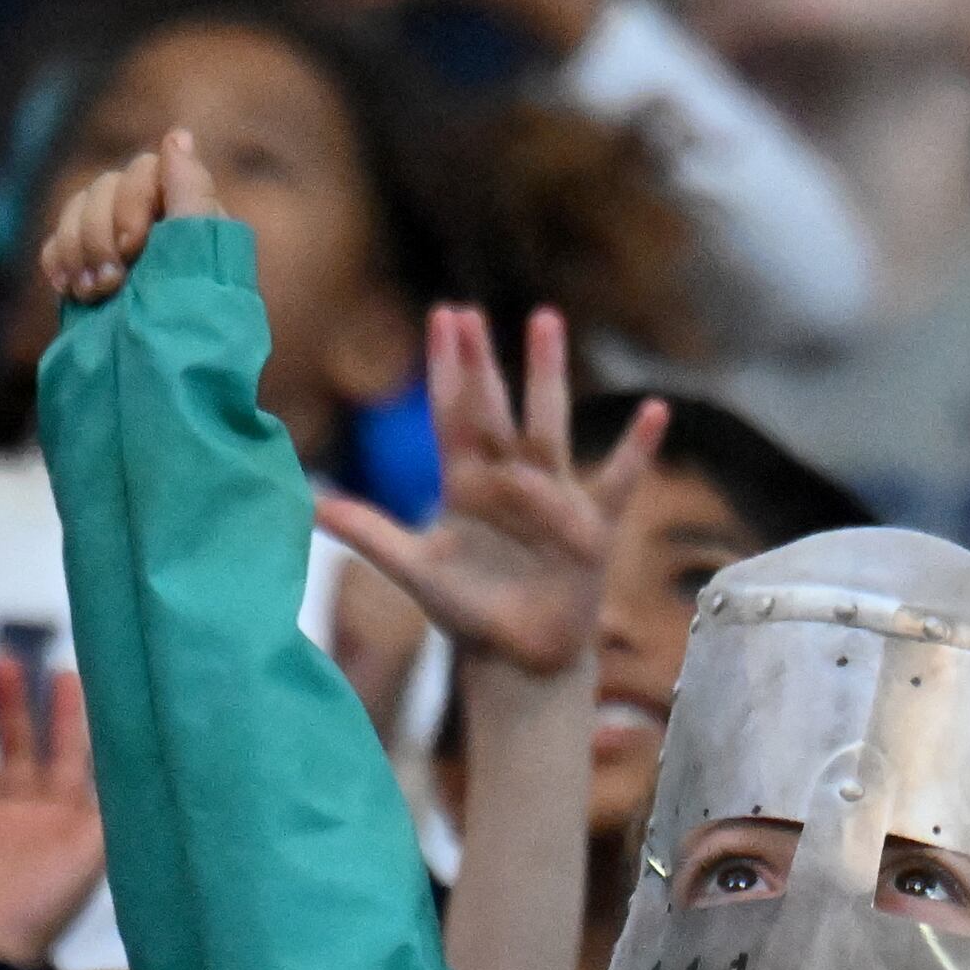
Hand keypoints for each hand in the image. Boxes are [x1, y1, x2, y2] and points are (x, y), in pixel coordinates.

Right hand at [0, 658, 104, 968]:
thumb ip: (118, 804)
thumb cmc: (42, 908)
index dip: (69, 714)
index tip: (66, 671)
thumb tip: (153, 754)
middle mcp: (16, 818)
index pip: (70, 755)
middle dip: (11, 707)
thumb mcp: (94, 853)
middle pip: (15, 748)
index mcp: (59, 820)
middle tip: (6, 662)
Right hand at [42, 128, 220, 304]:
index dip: (129, 203)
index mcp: (185, 213)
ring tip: (90, 293)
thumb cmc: (188, 318)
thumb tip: (178, 135)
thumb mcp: (196, 254)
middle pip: (103, 188)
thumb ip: (190, 192)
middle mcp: (152, 222)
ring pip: (76, 210)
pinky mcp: (87, 272)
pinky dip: (58, 261)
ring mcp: (116, 247)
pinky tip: (69, 290)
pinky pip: (56, 242)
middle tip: (110, 283)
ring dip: (76, 250)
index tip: (132, 248)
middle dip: (98, 236)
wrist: (161, 384)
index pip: (143, 171)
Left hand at [314, 307, 665, 676]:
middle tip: (471, 313)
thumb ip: (370, 534)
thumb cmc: (468, 613)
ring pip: (547, 424)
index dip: (444, 368)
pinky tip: (657, 411)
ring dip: (544, 374)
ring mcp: (551, 497)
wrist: (519, 657)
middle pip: (492, 408)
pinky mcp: (589, 526)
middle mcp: (507, 479)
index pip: (451, 413)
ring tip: (545, 320)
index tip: (442, 317)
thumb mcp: (416, 570)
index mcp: (465, 484)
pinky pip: (618, 481)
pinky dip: (637, 449)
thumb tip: (313, 508)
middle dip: (480, 361)